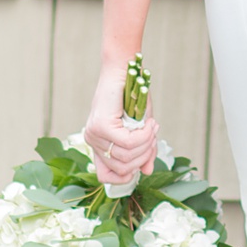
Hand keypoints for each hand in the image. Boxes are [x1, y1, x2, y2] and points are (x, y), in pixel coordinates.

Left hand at [83, 64, 156, 184]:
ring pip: (127, 156)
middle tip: (153, 135)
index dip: (125, 176)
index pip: (104, 176)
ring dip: (147, 143)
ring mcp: (94, 134)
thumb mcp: (140, 129)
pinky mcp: (101, 126)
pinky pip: (128, 142)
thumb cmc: (132, 98)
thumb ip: (142, 150)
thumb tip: (146, 172)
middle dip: (144, 155)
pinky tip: (149, 123)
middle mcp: (92, 142)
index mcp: (98, 145)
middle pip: (123, 168)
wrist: (124, 71)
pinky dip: (144, 135)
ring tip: (152, 127)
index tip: (141, 162)